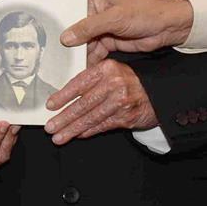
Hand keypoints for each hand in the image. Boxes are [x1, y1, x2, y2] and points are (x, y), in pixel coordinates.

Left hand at [43, 59, 157, 144]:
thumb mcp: (111, 72)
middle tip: (50, 127)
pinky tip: (78, 135)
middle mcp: (114, 83)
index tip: (50, 105)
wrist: (156, 94)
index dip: (63, 96)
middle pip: (84, 103)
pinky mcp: (127, 117)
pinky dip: (89, 131)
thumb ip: (91, 80)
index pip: (80, 83)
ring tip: (59, 137)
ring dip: (73, 129)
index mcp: (107, 68)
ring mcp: (121, 101)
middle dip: (65, 117)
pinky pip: (103, 126)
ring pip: (92, 118)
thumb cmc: (128, 82)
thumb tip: (62, 96)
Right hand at [59, 0, 194, 64]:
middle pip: (74, 27)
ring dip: (75, 54)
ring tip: (59, 66)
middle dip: (65, 42)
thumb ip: (89, 27)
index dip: (58, 21)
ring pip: (82, 42)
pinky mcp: (108, 40)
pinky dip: (87, 60)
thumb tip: (64, 38)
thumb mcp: (115, 18)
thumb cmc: (145, 12)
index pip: (70, 7)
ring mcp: (100, 25)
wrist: (169, 26)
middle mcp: (93, 7)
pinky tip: (76, 70)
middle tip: (48, 56)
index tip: (42, 34)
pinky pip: (93, 51)